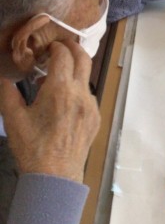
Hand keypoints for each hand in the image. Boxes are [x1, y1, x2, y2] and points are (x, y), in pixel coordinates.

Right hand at [0, 41, 99, 182]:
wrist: (55, 176)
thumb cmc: (32, 147)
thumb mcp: (13, 119)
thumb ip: (8, 92)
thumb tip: (3, 76)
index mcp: (60, 90)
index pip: (63, 55)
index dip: (55, 47)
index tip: (47, 47)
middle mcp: (80, 93)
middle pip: (83, 58)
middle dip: (72, 48)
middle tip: (60, 47)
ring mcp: (91, 105)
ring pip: (86, 78)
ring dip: (74, 72)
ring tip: (56, 80)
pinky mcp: (96, 117)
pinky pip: (88, 96)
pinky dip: (78, 91)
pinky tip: (64, 103)